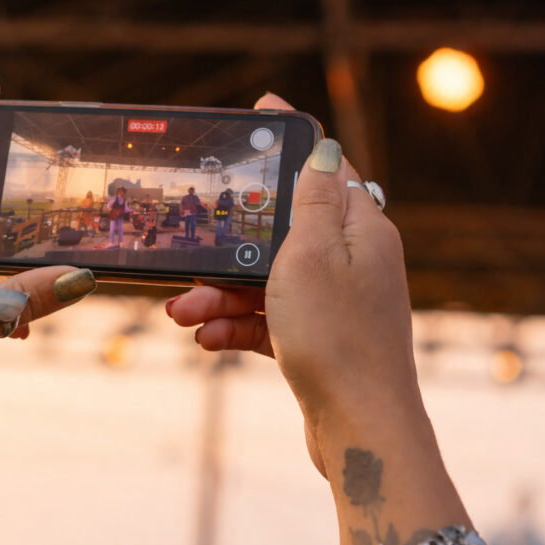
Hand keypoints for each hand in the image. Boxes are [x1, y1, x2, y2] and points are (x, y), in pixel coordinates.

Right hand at [166, 94, 416, 476]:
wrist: (359, 430)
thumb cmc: (337, 338)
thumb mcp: (313, 255)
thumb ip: (313, 198)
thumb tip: (326, 145)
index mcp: (361, 230)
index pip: (324, 167)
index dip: (289, 140)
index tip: (257, 114)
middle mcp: (354, 262)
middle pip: (282, 232)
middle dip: (230, 246)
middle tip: (188, 253)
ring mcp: (337, 303)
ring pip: (268, 281)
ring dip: (222, 293)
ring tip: (182, 311)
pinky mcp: (320, 340)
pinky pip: (270, 320)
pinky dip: (238, 325)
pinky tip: (207, 338)